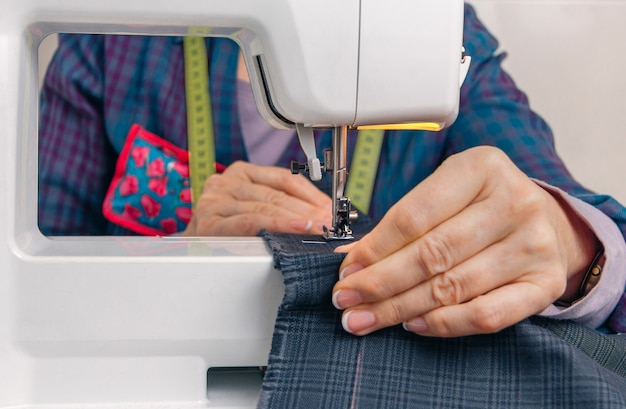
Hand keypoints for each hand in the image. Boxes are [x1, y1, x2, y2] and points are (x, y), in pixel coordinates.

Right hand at [182, 161, 331, 235]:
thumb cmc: (229, 230)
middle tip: (330, 222)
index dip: (311, 193)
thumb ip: (281, 204)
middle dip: (308, 209)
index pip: (284, 178)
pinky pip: (250, 222)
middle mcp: (226, 182)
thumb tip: (322, 214)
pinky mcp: (210, 222)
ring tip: (319, 228)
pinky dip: (276, 225)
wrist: (193, 248)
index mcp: (241, 173)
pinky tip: (295, 228)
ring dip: (297, 218)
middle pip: (276, 193)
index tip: (330, 208)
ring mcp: (215, 201)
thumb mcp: (254, 207)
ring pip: (265, 206)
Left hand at [332, 146, 596, 336]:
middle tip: (346, 301)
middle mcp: (514, 201)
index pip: (414, 215)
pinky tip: (413, 325)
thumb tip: (354, 261)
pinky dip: (445, 324)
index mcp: (481, 167)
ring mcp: (535, 243)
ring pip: (454, 286)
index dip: (375, 248)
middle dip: (380, 283)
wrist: (545, 221)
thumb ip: (404, 223)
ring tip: (367, 318)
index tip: (347, 270)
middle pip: (432, 253)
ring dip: (401, 308)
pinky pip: (488, 314)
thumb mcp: (445, 194)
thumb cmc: (481, 206)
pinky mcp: (545, 282)